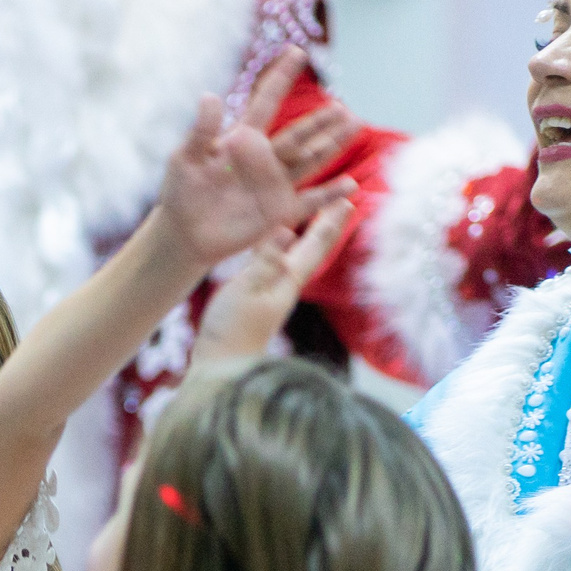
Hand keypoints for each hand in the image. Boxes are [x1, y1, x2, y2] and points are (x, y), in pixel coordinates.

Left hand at [155, 49, 357, 272]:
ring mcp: (275, 183)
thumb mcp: (187, 158)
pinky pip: (310, 201)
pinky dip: (330, 194)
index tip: (297, 52)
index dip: (281, 77)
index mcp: (243, 138)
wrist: (184, 233)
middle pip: (300, 133)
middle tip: (343, 106)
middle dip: (322, 120)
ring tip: (354, 125)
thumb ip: (201, 130)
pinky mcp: (279, 210)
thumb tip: (210, 96)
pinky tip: (351, 185)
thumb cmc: (181, 192)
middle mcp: (265, 158)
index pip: (266, 101)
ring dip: (333, 143)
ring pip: (311, 158)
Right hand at [191, 195, 354, 365]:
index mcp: (287, 279)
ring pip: (298, 259)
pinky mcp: (259, 303)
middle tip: (343, 206)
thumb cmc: (231, 331)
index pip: (314, 245)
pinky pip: (279, 267)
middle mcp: (286, 286)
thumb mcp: (244, 289)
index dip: (329, 222)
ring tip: (316, 223)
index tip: (347, 200)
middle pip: (313, 252)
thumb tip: (286, 229)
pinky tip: (279, 252)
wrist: (222, 369)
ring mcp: (273, 296)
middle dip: (327, 228)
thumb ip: (265, 260)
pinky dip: (285, 253)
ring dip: (309, 239)